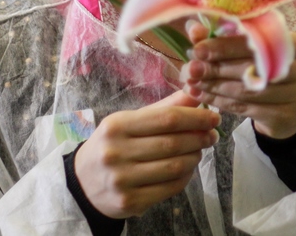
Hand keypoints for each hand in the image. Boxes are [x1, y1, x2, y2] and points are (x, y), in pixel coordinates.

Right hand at [74, 90, 218, 218]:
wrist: (82, 183)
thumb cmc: (112, 145)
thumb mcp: (128, 121)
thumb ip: (162, 108)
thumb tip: (195, 93)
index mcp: (117, 126)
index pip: (167, 119)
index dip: (196, 117)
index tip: (214, 117)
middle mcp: (116, 153)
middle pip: (173, 143)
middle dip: (200, 137)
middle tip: (212, 135)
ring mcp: (122, 180)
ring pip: (175, 167)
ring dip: (195, 157)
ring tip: (199, 150)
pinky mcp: (130, 202)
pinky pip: (170, 188)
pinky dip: (185, 177)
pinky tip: (187, 169)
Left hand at [181, 25, 295, 138]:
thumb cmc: (276, 67)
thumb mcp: (260, 47)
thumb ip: (230, 36)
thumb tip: (195, 30)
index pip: (263, 43)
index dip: (228, 45)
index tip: (199, 48)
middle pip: (255, 68)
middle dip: (218, 67)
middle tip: (191, 68)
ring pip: (249, 92)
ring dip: (216, 86)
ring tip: (193, 82)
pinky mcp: (288, 118)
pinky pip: (247, 109)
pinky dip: (222, 102)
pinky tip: (204, 96)